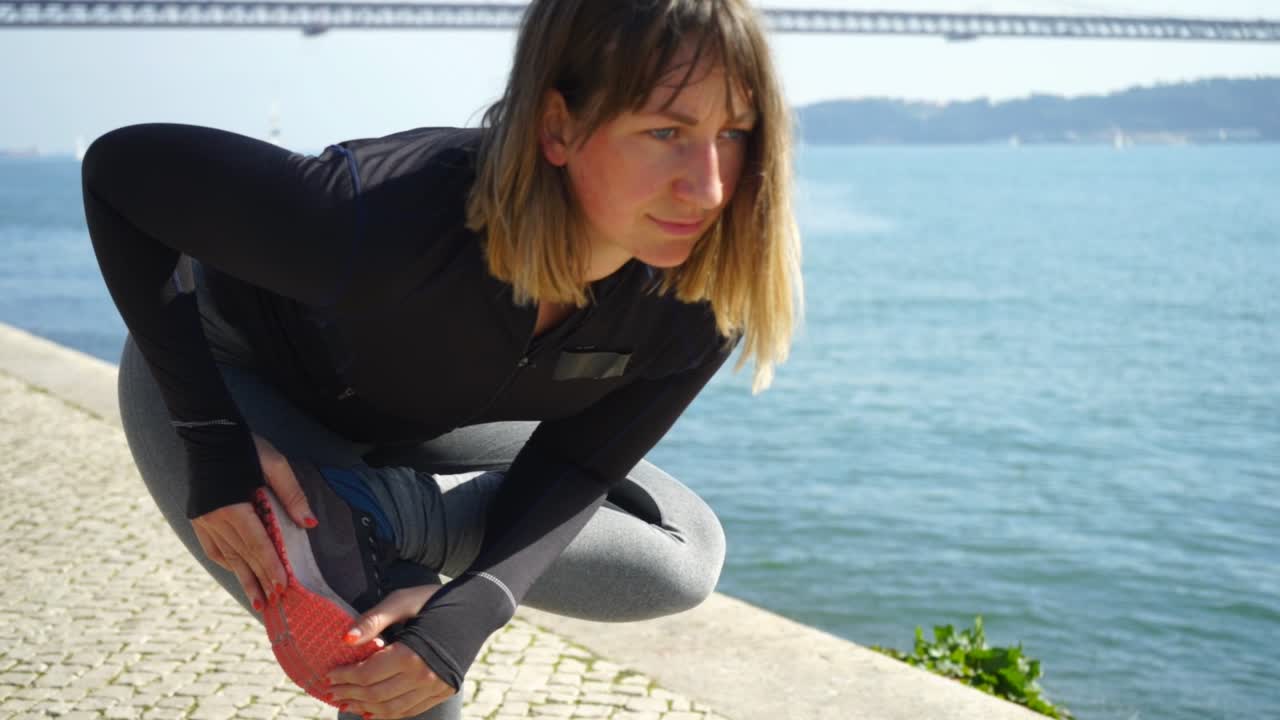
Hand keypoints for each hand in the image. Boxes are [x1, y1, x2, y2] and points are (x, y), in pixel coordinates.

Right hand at [190, 433, 317, 610]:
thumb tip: (311, 524)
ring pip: (226, 556)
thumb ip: (292, 495)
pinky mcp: (197, 517)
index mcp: (232, 506)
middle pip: (242, 555)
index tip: (283, 586)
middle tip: (275, 603)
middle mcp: (214, 518)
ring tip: (258, 601)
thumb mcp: (275, 464)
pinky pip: (212, 547)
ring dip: (243, 579)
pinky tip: (237, 573)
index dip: (270, 566)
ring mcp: (203, 519)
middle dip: (260, 580)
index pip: (256, 544)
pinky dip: (226, 562)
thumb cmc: (246, 447)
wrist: (207, 433)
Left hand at [329, 585, 455, 718]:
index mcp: (411, 654)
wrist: (476, 608)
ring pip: (392, 708)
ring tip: (347, 703)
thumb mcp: (401, 602)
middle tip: (332, 690)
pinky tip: (372, 712)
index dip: (345, 676)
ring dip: (365, 708)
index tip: (329, 674)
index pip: (367, 674)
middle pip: (376, 694)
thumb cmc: (435, 600)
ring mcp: (436, 687)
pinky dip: (389, 714)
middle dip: (350, 693)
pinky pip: (411, 710)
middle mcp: (425, 676)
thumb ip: (373, 621)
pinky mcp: (444, 691)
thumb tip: (345, 639)